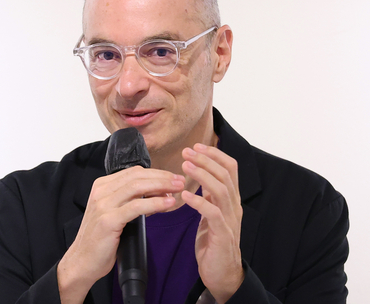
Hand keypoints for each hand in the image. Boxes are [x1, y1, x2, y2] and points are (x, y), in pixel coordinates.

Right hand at [57, 166, 185, 303]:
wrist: (82, 261)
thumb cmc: (101, 239)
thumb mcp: (115, 213)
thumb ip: (132, 200)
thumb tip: (159, 193)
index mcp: (102, 186)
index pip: (133, 172)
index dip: (156, 173)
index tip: (173, 178)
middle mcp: (101, 191)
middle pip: (137, 176)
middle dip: (162, 177)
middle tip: (180, 181)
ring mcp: (103, 205)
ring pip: (137, 187)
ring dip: (161, 186)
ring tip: (178, 189)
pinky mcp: (108, 220)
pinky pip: (136, 206)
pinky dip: (155, 203)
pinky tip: (168, 203)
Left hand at [181, 143, 243, 303]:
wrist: (221, 273)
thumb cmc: (213, 242)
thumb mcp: (210, 212)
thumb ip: (209, 193)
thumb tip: (200, 172)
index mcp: (231, 199)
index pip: (230, 168)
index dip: (214, 155)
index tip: (196, 146)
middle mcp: (233, 206)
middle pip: (226, 175)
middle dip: (206, 160)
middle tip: (187, 151)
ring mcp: (230, 220)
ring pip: (222, 190)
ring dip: (203, 175)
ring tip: (185, 165)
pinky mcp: (223, 234)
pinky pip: (213, 213)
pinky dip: (199, 201)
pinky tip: (185, 195)